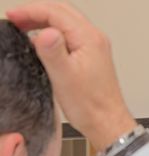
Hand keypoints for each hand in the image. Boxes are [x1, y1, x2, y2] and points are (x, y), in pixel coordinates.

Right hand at [6, 2, 135, 150]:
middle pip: (62, 13)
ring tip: (23, 28)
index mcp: (90, 39)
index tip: (13, 18)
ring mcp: (95, 48)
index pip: (56, 12)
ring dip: (44, 21)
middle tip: (16, 20)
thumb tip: (45, 31)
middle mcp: (95, 39)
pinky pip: (70, 36)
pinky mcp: (91, 57)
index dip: (31, 11)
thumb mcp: (64, 77)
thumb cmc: (90, 106)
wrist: (107, 123)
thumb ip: (53, 51)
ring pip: (66, 23)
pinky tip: (41, 43)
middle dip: (36, 12)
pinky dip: (53, 34)